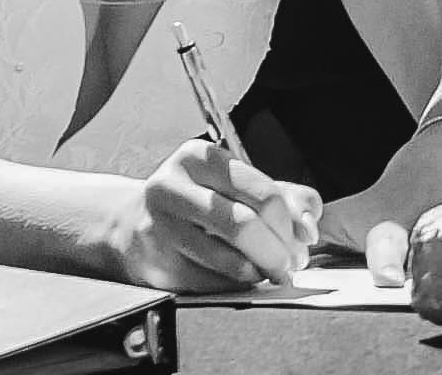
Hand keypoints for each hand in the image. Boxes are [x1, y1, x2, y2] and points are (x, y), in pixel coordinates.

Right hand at [104, 139, 320, 290]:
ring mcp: (161, 228)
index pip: (263, 192)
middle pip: (245, 225)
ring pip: (229, 259)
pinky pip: (212, 283)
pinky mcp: (157, 265)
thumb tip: (308, 227)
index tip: (303, 241)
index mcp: (199, 157)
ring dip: (262, 272)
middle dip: (279, 251)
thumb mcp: (238, 184)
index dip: (291, 223)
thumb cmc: (198, 201)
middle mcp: (173, 187)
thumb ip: (286, 196)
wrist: (132, 224)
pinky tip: (244, 278)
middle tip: (292, 264)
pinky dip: (237, 285)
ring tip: (272, 272)